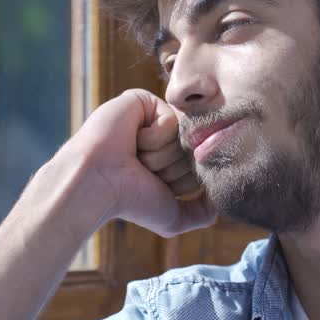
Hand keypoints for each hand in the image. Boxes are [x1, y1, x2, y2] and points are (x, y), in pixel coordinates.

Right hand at [67, 89, 215, 236]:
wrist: (98, 182)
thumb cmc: (130, 201)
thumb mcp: (173, 217)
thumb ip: (201, 212)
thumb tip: (221, 201)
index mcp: (168, 160)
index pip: (199, 166)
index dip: (180, 182)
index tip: (153, 185)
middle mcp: (162, 138)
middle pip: (194, 149)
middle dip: (171, 167)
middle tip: (141, 169)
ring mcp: (152, 118)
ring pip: (184, 134)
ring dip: (159, 153)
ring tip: (133, 155)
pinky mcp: (143, 102)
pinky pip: (170, 119)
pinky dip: (153, 135)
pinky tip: (132, 139)